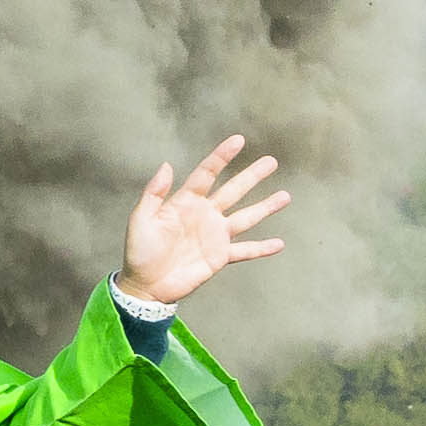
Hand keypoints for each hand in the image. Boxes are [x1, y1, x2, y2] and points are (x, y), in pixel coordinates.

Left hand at [120, 134, 288, 308]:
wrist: (145, 285)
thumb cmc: (140, 251)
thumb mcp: (141, 219)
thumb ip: (154, 193)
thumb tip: (166, 165)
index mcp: (186, 202)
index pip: (207, 174)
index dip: (222, 156)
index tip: (238, 140)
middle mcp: (205, 214)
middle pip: (234, 190)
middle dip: (252, 176)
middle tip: (271, 161)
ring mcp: (215, 235)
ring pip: (246, 217)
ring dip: (266, 207)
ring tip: (285, 196)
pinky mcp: (220, 256)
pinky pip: (245, 250)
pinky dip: (262, 248)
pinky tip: (279, 244)